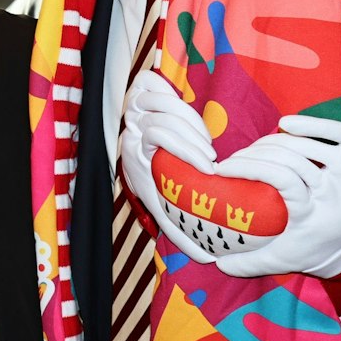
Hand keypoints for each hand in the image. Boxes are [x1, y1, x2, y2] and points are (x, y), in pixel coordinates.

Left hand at [119, 71, 219, 265]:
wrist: (136, 159)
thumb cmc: (157, 186)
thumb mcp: (164, 211)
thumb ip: (181, 232)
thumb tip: (207, 257)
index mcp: (134, 154)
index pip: (157, 135)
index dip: (186, 147)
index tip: (209, 167)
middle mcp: (130, 131)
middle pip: (162, 117)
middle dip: (192, 137)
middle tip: (210, 157)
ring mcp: (132, 111)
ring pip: (161, 101)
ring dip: (189, 120)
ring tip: (204, 141)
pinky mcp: (138, 94)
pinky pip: (152, 83)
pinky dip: (171, 94)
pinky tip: (187, 115)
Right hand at [210, 117, 340, 277]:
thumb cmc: (309, 247)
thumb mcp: (280, 260)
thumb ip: (248, 264)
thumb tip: (219, 265)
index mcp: (314, 215)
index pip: (284, 180)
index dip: (251, 168)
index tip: (222, 170)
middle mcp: (333, 193)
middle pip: (294, 160)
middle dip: (256, 155)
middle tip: (233, 160)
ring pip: (313, 146)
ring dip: (276, 142)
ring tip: (254, 148)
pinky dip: (316, 124)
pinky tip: (287, 124)